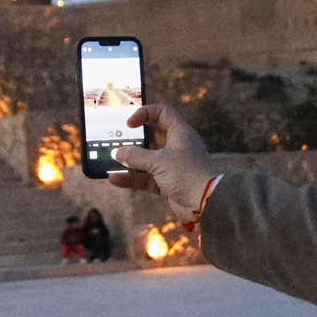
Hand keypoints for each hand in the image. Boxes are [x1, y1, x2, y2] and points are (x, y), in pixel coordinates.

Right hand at [108, 104, 214, 221]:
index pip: (162, 113)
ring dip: (129, 161)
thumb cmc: (186, 174)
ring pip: (146, 159)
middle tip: (115, 141)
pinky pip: (146, 177)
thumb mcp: (158, 162)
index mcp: (179, 133)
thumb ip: (136, 156)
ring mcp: (171, 165)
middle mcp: (176, 146)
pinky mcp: (167, 183)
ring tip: (110, 160)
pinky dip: (132, 178)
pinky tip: (115, 179)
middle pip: (151, 136)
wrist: (206, 203)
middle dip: (133, 140)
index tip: (129, 124)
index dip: (145, 114)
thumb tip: (117, 152)